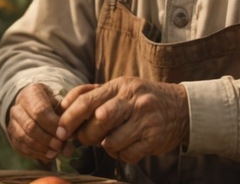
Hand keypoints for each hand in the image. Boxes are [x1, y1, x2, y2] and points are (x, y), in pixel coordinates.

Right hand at [7, 83, 75, 161]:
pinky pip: (21, 147)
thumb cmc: (51, 103)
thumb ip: (65, 123)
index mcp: (31, 93)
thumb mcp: (59, 105)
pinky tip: (47, 155)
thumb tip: (69, 148)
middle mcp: (18, 106)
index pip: (39, 111)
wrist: (34, 102)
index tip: (63, 134)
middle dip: (46, 139)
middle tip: (59, 146)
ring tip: (55, 153)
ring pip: (23, 138)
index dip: (51, 125)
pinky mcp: (11, 134)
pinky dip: (35, 153)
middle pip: (30, 126)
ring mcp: (12, 121)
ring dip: (41, 148)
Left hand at [56, 77, 188, 163]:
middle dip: (86, 135)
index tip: (59, 130)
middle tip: (87, 137)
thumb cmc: (141, 98)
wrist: (180, 107)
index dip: (69, 117)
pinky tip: (127, 145)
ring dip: (106, 146)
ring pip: (110, 142)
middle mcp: (133, 100)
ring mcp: (145, 119)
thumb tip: (64, 106)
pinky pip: (127, 155)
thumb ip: (93, 93)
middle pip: (98, 121)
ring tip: (112, 139)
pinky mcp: (153, 139)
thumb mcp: (120, 88)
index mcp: (120, 86)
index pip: (87, 100)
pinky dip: (122, 154)